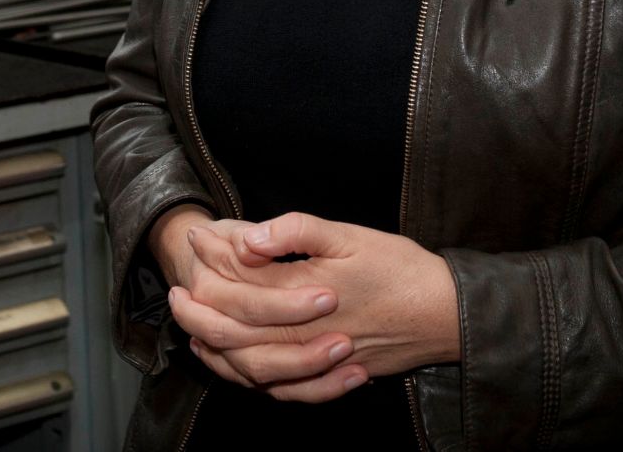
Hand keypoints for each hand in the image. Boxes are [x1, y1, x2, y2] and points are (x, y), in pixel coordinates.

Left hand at [173, 212, 459, 401]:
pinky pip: (282, 390)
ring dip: (217, 347)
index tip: (196, 237)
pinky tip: (236, 365)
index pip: (242, 279)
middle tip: (174, 294)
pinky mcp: (332, 378)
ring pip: (251, 365)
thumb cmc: (400, 268)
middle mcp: (305, 333)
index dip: (213, 258)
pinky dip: (251, 380)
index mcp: (304, 292)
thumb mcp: (348, 235)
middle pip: (235, 329)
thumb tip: (249, 237)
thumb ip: (296, 232)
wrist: (448, 314)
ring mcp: (318, 361)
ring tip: (192, 328)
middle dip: (198, 311)